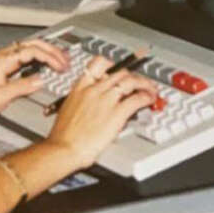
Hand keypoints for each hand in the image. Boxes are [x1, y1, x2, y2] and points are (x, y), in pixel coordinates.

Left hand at [0, 39, 69, 120]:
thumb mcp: (0, 97)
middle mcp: (5, 56)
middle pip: (34, 44)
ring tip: (62, 59)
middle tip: (66, 61)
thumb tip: (40, 80)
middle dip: (53, 51)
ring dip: (48, 52)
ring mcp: (6, 59)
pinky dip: (41, 57)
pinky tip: (48, 63)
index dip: (49, 57)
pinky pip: (27, 55)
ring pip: (31, 47)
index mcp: (4, 60)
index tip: (60, 67)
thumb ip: (21, 87)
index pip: (32, 51)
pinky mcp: (7, 65)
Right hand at [45, 55, 158, 169]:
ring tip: (150, 89)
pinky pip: (137, 99)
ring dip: (144, 84)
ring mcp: (106, 100)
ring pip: (131, 81)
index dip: (112, 64)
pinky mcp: (117, 113)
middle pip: (120, 72)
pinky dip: (147, 97)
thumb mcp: (68, 110)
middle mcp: (94, 89)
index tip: (118, 67)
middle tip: (139, 81)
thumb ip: (82, 103)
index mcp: (80, 88)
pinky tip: (149, 100)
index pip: (98, 64)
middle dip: (133, 76)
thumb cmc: (63, 136)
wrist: (63, 148)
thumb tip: (92, 106)